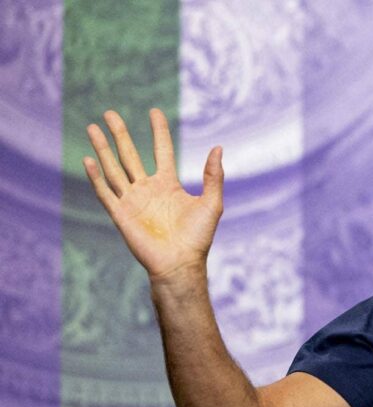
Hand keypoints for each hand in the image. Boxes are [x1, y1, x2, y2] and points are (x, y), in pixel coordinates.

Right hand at [83, 109, 222, 282]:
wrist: (181, 264)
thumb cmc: (198, 238)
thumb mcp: (211, 203)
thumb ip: (213, 176)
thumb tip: (218, 147)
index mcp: (168, 185)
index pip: (161, 150)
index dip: (159, 131)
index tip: (154, 111)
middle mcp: (148, 189)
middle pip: (130, 155)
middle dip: (120, 134)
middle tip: (110, 112)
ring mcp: (133, 201)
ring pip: (114, 168)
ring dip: (102, 148)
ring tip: (93, 127)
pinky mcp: (121, 214)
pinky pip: (106, 192)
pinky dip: (96, 176)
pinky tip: (89, 159)